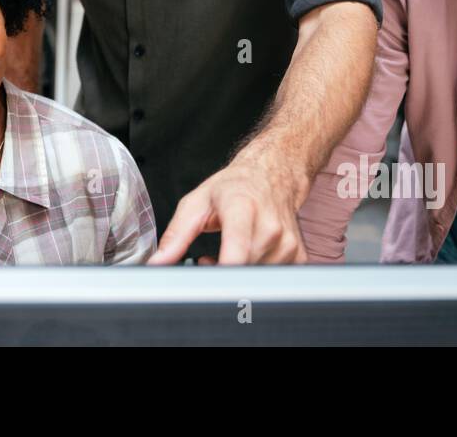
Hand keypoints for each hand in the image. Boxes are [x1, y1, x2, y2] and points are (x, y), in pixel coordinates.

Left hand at [147, 159, 308, 264]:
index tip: (209, 281)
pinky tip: (246, 258)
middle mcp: (269, 226)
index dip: (224, 269)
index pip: (237, 248)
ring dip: (236, 273)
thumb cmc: (234, 188)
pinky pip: (271, 279)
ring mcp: (287, 243)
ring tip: (228, 253)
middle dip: (219, 273)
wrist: (272, 176)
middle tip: (207, 261)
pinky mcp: (298, 256)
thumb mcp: (196, 203)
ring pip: (254, 278)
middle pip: (240, 269)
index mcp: (242, 208)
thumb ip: (176, 235)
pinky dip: (254, 274)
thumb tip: (158, 263)